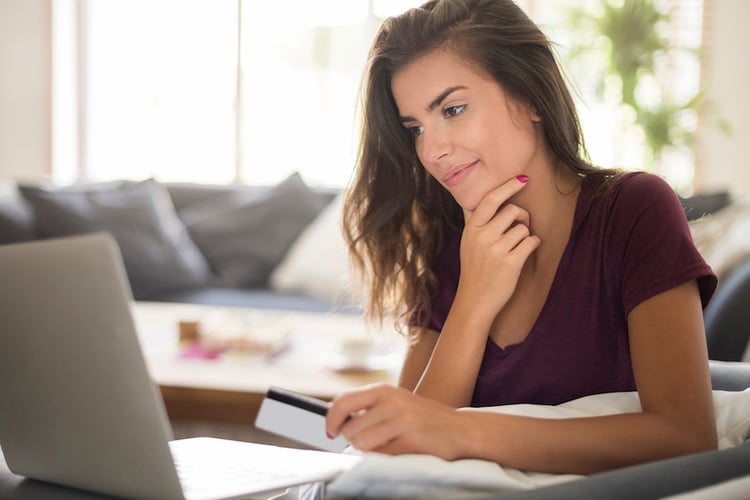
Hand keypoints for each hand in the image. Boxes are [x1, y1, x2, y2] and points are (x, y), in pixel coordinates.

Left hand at [326, 383, 464, 459]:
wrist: (459, 429)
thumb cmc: (421, 418)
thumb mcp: (393, 402)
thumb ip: (367, 408)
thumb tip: (335, 420)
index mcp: (383, 390)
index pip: (343, 402)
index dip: (332, 420)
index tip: (331, 432)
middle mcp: (391, 401)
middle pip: (351, 430)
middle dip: (355, 441)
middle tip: (372, 441)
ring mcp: (402, 420)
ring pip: (363, 444)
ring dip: (371, 451)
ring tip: (388, 444)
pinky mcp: (411, 440)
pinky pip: (382, 456)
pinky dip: (387, 458)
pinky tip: (401, 450)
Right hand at [457, 176, 540, 317]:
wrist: (474, 301)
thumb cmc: (474, 269)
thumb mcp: (467, 242)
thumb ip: (473, 221)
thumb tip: (471, 200)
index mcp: (471, 229)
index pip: (490, 200)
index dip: (508, 187)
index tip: (522, 179)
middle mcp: (482, 237)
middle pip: (513, 211)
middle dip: (522, 217)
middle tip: (519, 228)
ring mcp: (496, 250)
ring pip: (524, 227)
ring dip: (525, 235)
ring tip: (516, 247)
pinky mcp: (511, 264)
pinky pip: (531, 242)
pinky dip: (532, 245)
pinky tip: (524, 254)